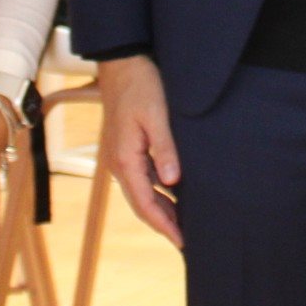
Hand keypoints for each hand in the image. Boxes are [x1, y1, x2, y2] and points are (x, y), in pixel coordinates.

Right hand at [99, 55, 181, 247]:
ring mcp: (121, 157)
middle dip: (163, 224)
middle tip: (187, 241)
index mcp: (125, 159)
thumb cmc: (141, 86)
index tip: (182, 241)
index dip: (164, 225)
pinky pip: (142, 179)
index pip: (145, 203)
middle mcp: (118, 163)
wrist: (123, 63)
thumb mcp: (156, 115)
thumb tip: (172, 182)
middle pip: (142, 204)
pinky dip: (157, 193)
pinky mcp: (126, 148)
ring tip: (183, 225)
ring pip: (141, 193)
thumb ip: (164, 148)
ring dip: (161, 210)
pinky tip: (174, 196)